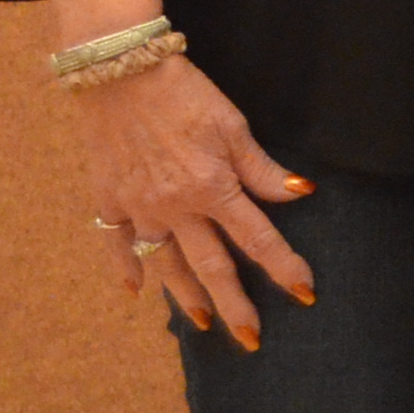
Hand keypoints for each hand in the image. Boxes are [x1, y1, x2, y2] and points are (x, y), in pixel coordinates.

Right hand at [70, 53, 314, 347]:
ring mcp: (137, 208)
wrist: (118, 72)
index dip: (284, 267)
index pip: (258, 240)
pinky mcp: (108, 200)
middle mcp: (175, 208)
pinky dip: (125, 269)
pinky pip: (115, 244)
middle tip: (251, 340)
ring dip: (185, 297)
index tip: (305, 293)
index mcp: (212, 189)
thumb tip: (300, 194)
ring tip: (202, 325)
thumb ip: (262, 168)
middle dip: (234, 305)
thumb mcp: (233, 125)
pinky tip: (135, 292)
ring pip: (165, 265)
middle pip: (210, 267)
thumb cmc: (184, 94)